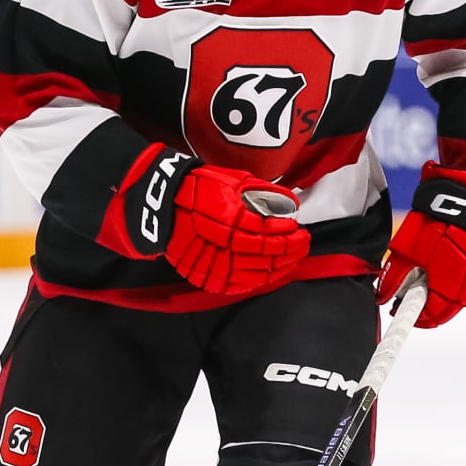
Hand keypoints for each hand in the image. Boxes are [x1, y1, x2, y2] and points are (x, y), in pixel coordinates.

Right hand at [164, 164, 309, 295]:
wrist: (163, 206)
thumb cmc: (199, 187)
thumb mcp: (232, 180)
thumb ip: (264, 192)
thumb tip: (291, 204)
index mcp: (228, 217)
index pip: (268, 233)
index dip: (288, 234)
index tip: (299, 229)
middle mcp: (222, 243)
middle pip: (266, 254)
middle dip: (290, 250)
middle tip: (303, 244)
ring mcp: (213, 263)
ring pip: (257, 272)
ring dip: (280, 266)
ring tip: (292, 258)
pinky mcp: (206, 276)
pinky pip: (239, 285)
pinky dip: (259, 279)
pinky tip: (271, 271)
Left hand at [377, 163, 465, 327]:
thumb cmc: (436, 218)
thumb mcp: (406, 249)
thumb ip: (395, 278)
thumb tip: (385, 297)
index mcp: (447, 283)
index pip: (432, 316)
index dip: (415, 317)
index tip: (402, 312)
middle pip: (448, 310)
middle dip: (429, 308)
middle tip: (412, 297)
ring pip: (462, 299)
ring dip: (446, 297)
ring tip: (429, 281)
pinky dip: (461, 285)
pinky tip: (449, 273)